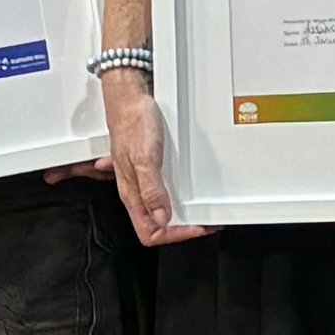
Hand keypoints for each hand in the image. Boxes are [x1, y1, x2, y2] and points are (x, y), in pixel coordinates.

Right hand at [104, 71, 187, 248]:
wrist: (128, 98)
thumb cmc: (132, 123)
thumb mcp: (144, 157)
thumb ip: (151, 189)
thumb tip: (162, 217)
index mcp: (131, 193)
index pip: (149, 232)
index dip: (173, 236)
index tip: (195, 228)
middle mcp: (136, 190)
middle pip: (157, 225)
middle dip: (182, 228)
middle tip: (205, 223)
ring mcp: (143, 179)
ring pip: (160, 209)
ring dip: (181, 214)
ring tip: (202, 211)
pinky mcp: (150, 168)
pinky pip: (162, 191)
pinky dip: (178, 197)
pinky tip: (187, 193)